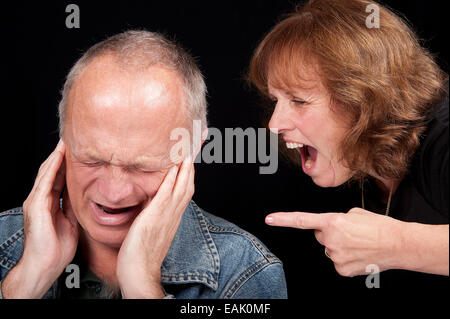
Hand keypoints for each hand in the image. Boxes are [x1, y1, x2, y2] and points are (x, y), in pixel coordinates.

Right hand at [2, 140, 78, 297]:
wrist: (44, 266)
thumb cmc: (56, 249)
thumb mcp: (71, 222)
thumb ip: (73, 207)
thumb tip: (84, 196)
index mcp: (49, 204)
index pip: (58, 178)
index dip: (67, 165)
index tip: (78, 153)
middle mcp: (41, 200)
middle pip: (51, 172)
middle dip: (61, 156)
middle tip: (72, 140)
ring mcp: (36, 202)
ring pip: (47, 172)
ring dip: (56, 156)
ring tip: (65, 142)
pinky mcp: (37, 206)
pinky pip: (45, 182)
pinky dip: (53, 168)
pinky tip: (59, 157)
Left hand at [116, 156, 194, 297]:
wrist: (140, 272)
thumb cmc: (142, 253)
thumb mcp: (153, 228)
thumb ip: (155, 212)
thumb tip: (151, 199)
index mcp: (173, 215)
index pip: (185, 188)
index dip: (189, 172)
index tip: (191, 156)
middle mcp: (174, 214)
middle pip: (188, 184)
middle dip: (192, 163)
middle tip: (196, 144)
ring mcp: (166, 215)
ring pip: (181, 187)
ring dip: (186, 167)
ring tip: (187, 149)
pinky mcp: (154, 217)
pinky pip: (166, 195)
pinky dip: (172, 180)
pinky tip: (173, 167)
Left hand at [266, 207, 403, 276]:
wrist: (398, 244)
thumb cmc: (378, 226)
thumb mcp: (354, 213)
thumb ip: (336, 219)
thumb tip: (330, 228)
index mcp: (332, 221)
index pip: (302, 220)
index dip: (283, 219)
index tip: (269, 219)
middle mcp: (331, 239)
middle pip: (320, 236)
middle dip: (330, 233)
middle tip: (350, 233)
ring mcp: (336, 256)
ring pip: (329, 249)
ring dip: (339, 245)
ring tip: (358, 243)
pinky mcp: (342, 270)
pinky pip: (337, 262)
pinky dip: (346, 258)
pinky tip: (358, 254)